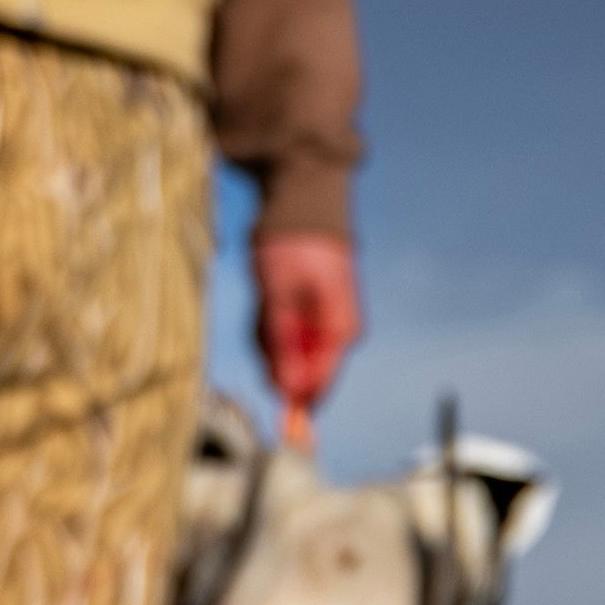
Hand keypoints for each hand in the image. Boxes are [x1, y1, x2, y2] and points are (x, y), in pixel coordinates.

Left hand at [251, 228, 361, 434]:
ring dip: (267, 338)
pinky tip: (270, 299)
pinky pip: (284, 337)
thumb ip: (282, 345)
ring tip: (267, 301)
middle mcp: (338, 334)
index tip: (269, 397)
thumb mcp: (278, 296)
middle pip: (297, 372)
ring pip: (286, 355)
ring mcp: (324, 326)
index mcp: (341, 331)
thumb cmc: (291, 247)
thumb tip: (287, 393)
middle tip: (264, 317)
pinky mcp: (311, 318)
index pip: (317, 386)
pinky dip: (269, 325)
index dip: (291, 399)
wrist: (302, 205)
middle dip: (272, 355)